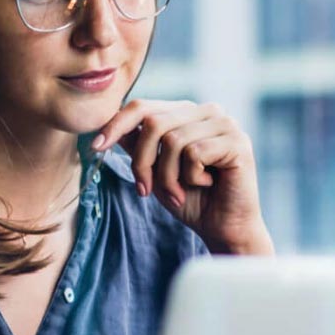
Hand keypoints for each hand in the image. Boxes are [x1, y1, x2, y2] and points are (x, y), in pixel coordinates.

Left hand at [92, 99, 274, 254]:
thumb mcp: (154, 171)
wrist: (223, 227)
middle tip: (145, 189)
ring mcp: (225, 123)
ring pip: (172, 140)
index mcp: (186, 112)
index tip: (96, 146)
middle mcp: (207, 111)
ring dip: (167, 176)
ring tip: (179, 192)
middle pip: (153, 123)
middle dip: (142, 162)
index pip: (142, 107)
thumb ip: (137, 145)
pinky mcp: (238, 141)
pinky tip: (206, 184)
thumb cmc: (189, 199)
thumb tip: (110, 126)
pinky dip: (191, 177)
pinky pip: (195, 153)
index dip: (116, 125)